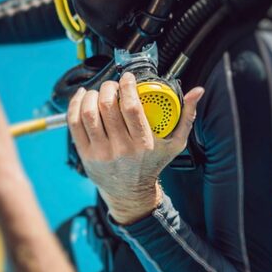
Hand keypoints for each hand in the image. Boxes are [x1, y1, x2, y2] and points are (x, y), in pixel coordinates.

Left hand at [68, 73, 204, 224]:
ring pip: (89, 113)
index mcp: (143, 144)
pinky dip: (76, 105)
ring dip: (92, 94)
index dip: (127, 86)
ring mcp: (100, 152)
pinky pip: (74, 123)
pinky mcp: (85, 154)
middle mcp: (120, 149)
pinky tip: (83, 96)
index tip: (128, 78)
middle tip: (113, 85)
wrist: (129, 192)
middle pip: (107, 106)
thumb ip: (186, 116)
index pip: (131, 107)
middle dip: (109, 87)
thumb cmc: (152, 165)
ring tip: (99, 91)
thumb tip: (197, 91)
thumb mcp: (175, 144)